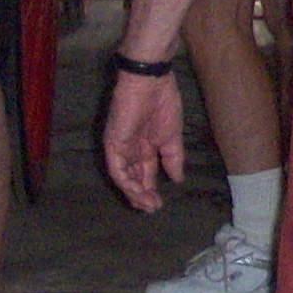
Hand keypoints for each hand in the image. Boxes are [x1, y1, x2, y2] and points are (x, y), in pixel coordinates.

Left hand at [103, 72, 183, 210]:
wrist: (151, 83)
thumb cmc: (163, 104)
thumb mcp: (172, 136)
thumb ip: (173, 158)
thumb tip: (178, 179)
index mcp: (145, 146)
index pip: (145, 173)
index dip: (151, 189)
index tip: (160, 204)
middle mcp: (130, 149)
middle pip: (134, 178)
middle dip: (143, 195)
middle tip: (153, 208)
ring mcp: (120, 147)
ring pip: (124, 177)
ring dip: (134, 193)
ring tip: (147, 204)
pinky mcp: (113, 143)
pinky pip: (117, 168)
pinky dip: (126, 182)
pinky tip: (138, 192)